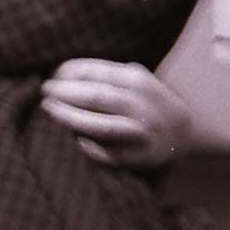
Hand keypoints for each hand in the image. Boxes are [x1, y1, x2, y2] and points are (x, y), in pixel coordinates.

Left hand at [40, 59, 190, 171]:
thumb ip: (108, 73)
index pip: (95, 72)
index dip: (68, 71)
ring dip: (69, 117)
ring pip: (100, 126)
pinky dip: (87, 146)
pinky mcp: (139, 158)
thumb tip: (62, 71)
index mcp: (137, 81)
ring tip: (49, 109)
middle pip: (95, 96)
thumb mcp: (135, 78)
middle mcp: (141, 106)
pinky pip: (107, 154)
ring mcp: (141, 133)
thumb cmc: (148, 100)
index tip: (52, 72)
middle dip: (64, 93)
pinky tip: (73, 139)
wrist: (185, 132)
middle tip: (44, 90)